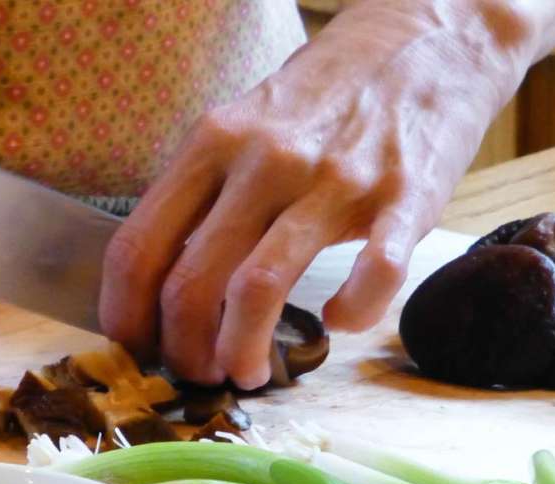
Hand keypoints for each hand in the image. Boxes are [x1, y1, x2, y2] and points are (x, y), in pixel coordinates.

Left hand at [99, 0, 554, 388]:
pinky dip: (350, 315)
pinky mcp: (402, 198)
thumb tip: (163, 277)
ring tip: (248, 373)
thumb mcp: (246, 123)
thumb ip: (206, 190)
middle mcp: (264, 160)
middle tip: (197, 374)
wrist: (429, 39)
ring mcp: (333, 179)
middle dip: (182, 350)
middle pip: (188, 283)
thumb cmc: (327, 94)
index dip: (125, 315)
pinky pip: (370, 276)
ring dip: (242, 352)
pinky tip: (340, 322)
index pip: (138, 246)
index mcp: (214, 143)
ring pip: (257, 289)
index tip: (135, 348)